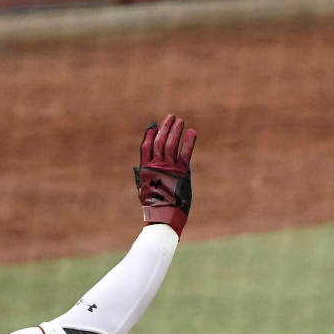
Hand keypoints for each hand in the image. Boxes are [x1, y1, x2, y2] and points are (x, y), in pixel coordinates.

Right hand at [135, 114, 196, 236]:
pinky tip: (192, 132)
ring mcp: (169, 168)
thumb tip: (141, 166)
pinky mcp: (182, 172)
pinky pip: (186, 152)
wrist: (165, 216)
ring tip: (180, 121)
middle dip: (165, 127)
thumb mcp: (144, 188)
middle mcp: (156, 166)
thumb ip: (144, 175)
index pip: (146, 146)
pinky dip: (189, 141)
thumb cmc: (155, 205)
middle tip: (171, 117)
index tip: (154, 124)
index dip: (150, 134)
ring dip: (176, 130)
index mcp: (145, 169)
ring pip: (172, 143)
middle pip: (160, 141)